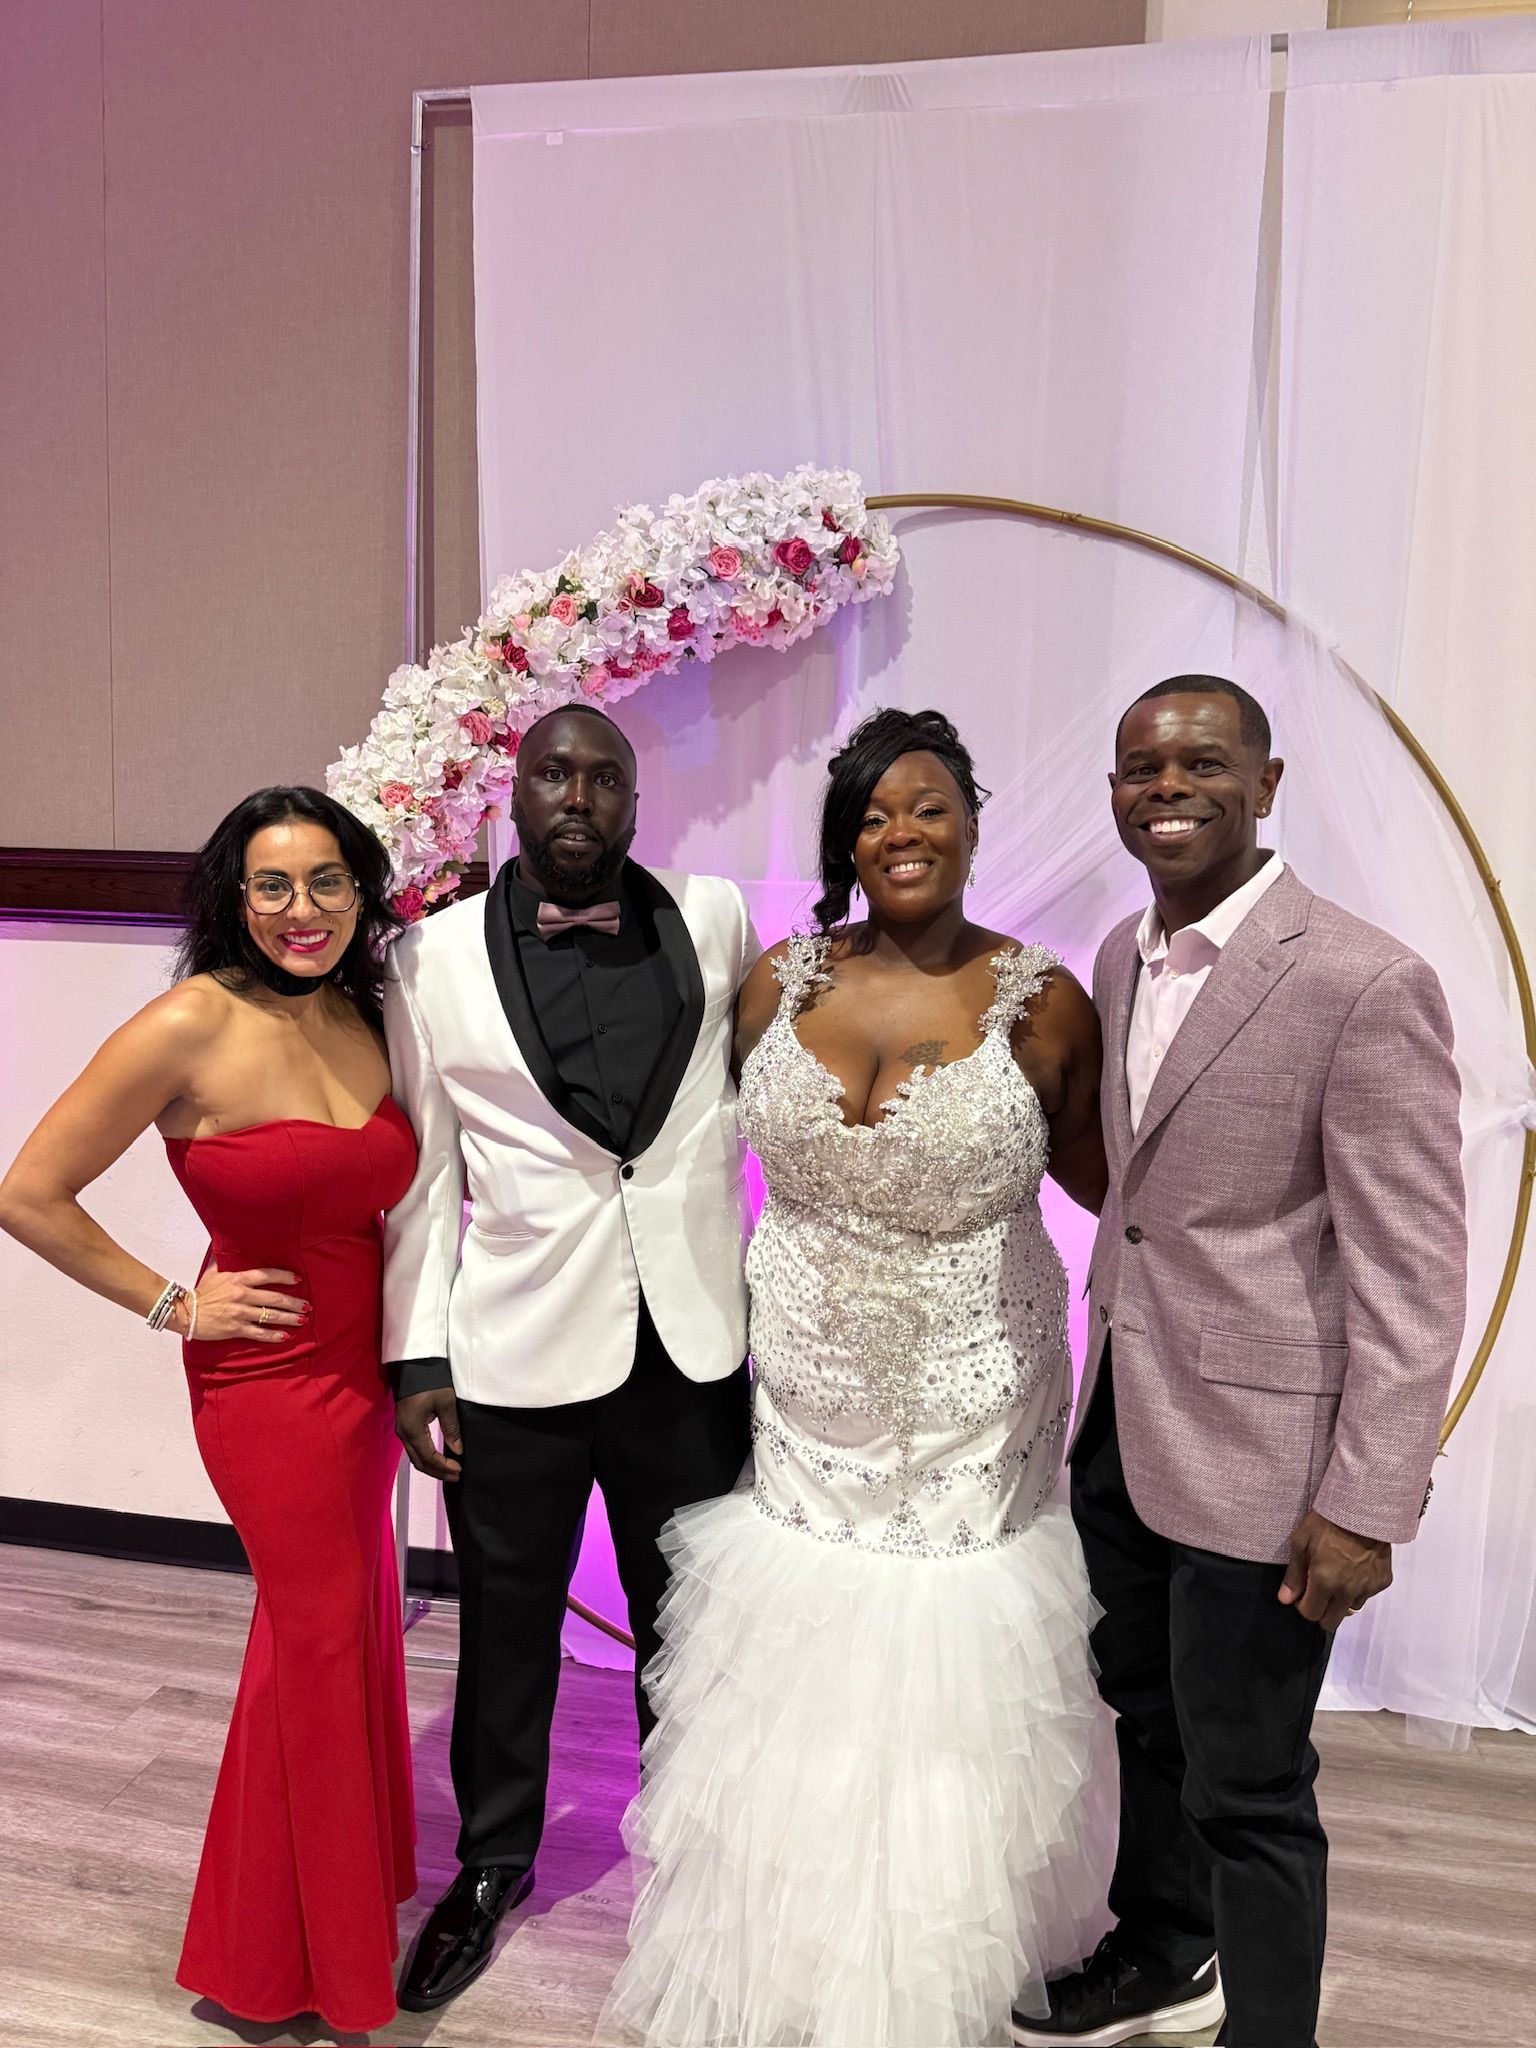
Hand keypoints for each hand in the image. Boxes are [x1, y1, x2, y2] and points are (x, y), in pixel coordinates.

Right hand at [177, 1263, 308, 1343]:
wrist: (185, 1312)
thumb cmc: (200, 1292)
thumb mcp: (213, 1272)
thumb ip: (224, 1260)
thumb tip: (226, 1244)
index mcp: (238, 1279)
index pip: (267, 1275)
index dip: (284, 1277)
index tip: (297, 1280)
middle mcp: (242, 1295)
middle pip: (275, 1298)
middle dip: (294, 1302)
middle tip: (307, 1305)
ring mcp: (240, 1313)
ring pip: (271, 1315)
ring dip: (289, 1318)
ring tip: (302, 1319)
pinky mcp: (236, 1329)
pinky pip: (259, 1332)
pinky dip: (273, 1336)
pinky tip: (285, 1336)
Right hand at [395, 1387, 462, 1482]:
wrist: (413, 1364)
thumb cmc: (431, 1382)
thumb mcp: (445, 1404)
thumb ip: (451, 1428)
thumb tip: (458, 1450)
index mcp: (413, 1430)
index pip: (429, 1458)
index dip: (444, 1467)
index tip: (459, 1469)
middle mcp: (403, 1433)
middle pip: (419, 1462)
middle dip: (438, 1472)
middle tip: (456, 1476)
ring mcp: (401, 1429)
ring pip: (415, 1456)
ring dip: (431, 1466)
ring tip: (449, 1470)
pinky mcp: (404, 1424)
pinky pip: (413, 1448)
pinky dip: (426, 1457)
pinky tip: (437, 1458)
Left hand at [1278, 1510, 1391, 1629]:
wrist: (1364, 1508)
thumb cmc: (1327, 1521)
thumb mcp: (1301, 1542)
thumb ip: (1294, 1575)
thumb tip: (1285, 1600)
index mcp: (1325, 1582)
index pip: (1311, 1615)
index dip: (1303, 1606)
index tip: (1302, 1592)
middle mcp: (1348, 1591)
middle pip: (1331, 1622)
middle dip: (1321, 1611)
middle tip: (1318, 1590)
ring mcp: (1368, 1588)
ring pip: (1350, 1609)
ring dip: (1340, 1600)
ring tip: (1338, 1576)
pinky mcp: (1383, 1582)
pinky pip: (1367, 1595)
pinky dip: (1359, 1588)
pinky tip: (1355, 1568)